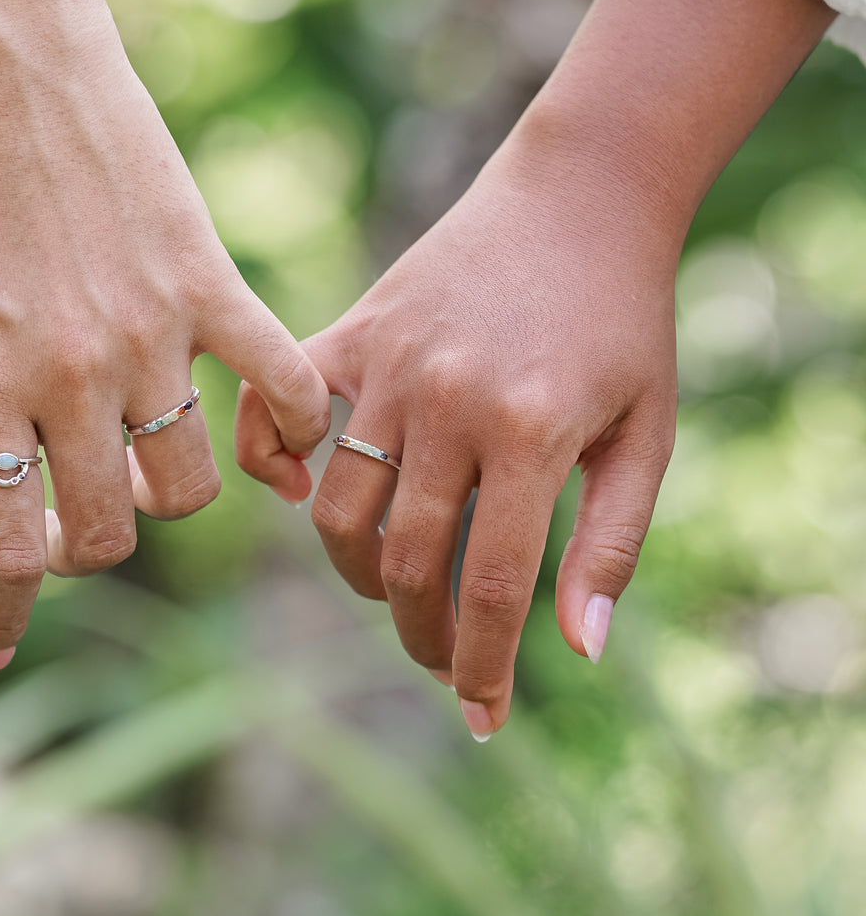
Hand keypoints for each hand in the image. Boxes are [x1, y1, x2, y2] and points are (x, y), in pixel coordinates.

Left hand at [0, 0, 328, 665]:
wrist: (3, 58)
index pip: (6, 552)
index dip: (2, 616)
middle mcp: (68, 378)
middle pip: (100, 535)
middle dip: (75, 549)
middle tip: (58, 517)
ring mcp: (148, 335)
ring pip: (185, 487)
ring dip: (156, 499)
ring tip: (130, 464)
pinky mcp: (206, 286)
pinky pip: (281, 386)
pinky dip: (290, 429)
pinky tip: (272, 443)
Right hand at [237, 131, 678, 736]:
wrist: (579, 198)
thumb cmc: (624, 326)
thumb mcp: (647, 436)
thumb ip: (611, 544)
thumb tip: (577, 651)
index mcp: (529, 434)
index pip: (488, 587)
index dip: (478, 667)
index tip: (481, 717)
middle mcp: (448, 403)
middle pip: (405, 563)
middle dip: (420, 634)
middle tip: (440, 659)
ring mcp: (391, 365)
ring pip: (336, 509)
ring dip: (358, 570)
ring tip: (395, 584)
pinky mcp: (353, 331)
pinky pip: (278, 411)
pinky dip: (268, 460)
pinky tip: (296, 491)